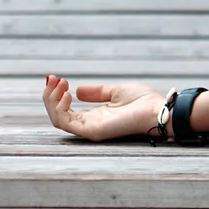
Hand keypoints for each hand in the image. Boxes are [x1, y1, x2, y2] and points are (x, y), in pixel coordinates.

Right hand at [43, 75, 164, 141]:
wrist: (159, 109)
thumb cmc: (145, 101)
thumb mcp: (117, 91)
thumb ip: (97, 92)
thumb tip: (77, 90)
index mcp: (95, 116)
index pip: (66, 110)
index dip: (56, 94)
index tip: (56, 78)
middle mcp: (90, 124)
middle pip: (57, 114)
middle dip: (50, 95)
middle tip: (52, 78)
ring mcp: (90, 129)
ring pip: (57, 119)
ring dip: (51, 100)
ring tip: (60, 83)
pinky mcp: (92, 131)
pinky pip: (65, 123)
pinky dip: (60, 108)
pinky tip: (66, 94)